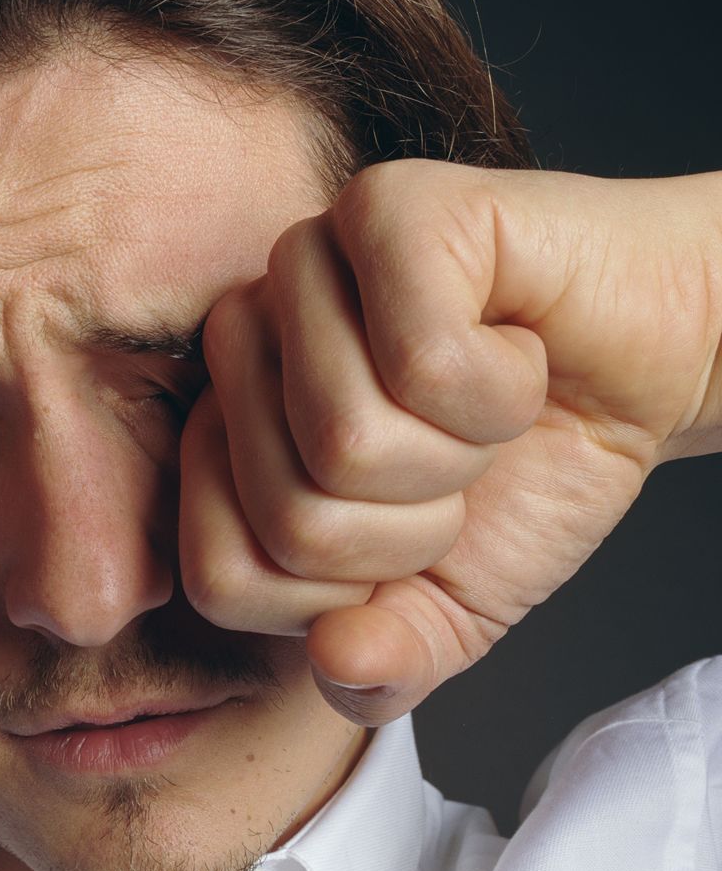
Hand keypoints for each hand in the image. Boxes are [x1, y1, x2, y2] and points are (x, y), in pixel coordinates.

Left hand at [179, 160, 721, 723]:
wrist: (648, 369)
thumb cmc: (534, 470)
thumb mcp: (451, 608)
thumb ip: (385, 661)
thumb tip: (340, 663)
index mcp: (230, 444)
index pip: (223, 578)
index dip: (344, 590)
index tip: (411, 531)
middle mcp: (244, 349)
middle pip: (288, 517)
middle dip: (413, 525)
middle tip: (461, 462)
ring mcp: (301, 268)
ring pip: (345, 440)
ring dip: (458, 454)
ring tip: (483, 403)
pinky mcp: (382, 207)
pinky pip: (421, 362)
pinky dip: (503, 385)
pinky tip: (513, 343)